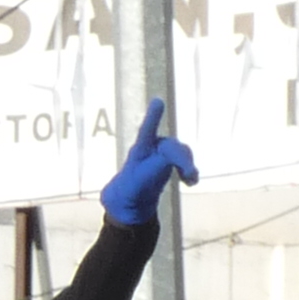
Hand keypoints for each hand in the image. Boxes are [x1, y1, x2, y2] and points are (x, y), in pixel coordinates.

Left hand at [101, 99, 198, 229]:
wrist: (134, 194)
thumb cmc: (125, 191)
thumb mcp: (117, 196)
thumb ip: (114, 194)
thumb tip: (107, 198)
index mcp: (139, 152)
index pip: (146, 132)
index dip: (152, 118)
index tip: (157, 102)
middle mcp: (152, 147)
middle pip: (171, 147)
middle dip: (182, 159)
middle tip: (190, 174)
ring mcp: (162, 151)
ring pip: (181, 152)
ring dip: (188, 165)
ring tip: (190, 179)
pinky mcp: (170, 159)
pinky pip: (185, 159)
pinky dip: (190, 169)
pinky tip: (191, 181)